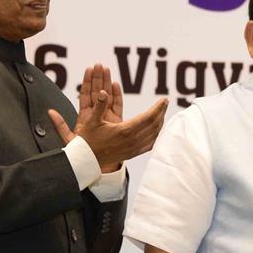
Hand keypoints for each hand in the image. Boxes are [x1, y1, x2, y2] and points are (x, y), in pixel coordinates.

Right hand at [49, 63, 167, 170]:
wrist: (87, 161)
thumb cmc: (88, 141)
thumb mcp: (91, 122)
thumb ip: (99, 106)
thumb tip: (103, 92)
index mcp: (125, 131)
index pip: (148, 117)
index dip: (158, 107)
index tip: (164, 99)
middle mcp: (132, 140)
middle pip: (154, 125)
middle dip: (161, 112)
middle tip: (165, 103)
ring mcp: (134, 149)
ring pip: (154, 134)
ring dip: (160, 122)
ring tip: (161, 113)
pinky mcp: (133, 154)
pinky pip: (150, 143)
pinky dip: (156, 135)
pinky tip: (156, 130)